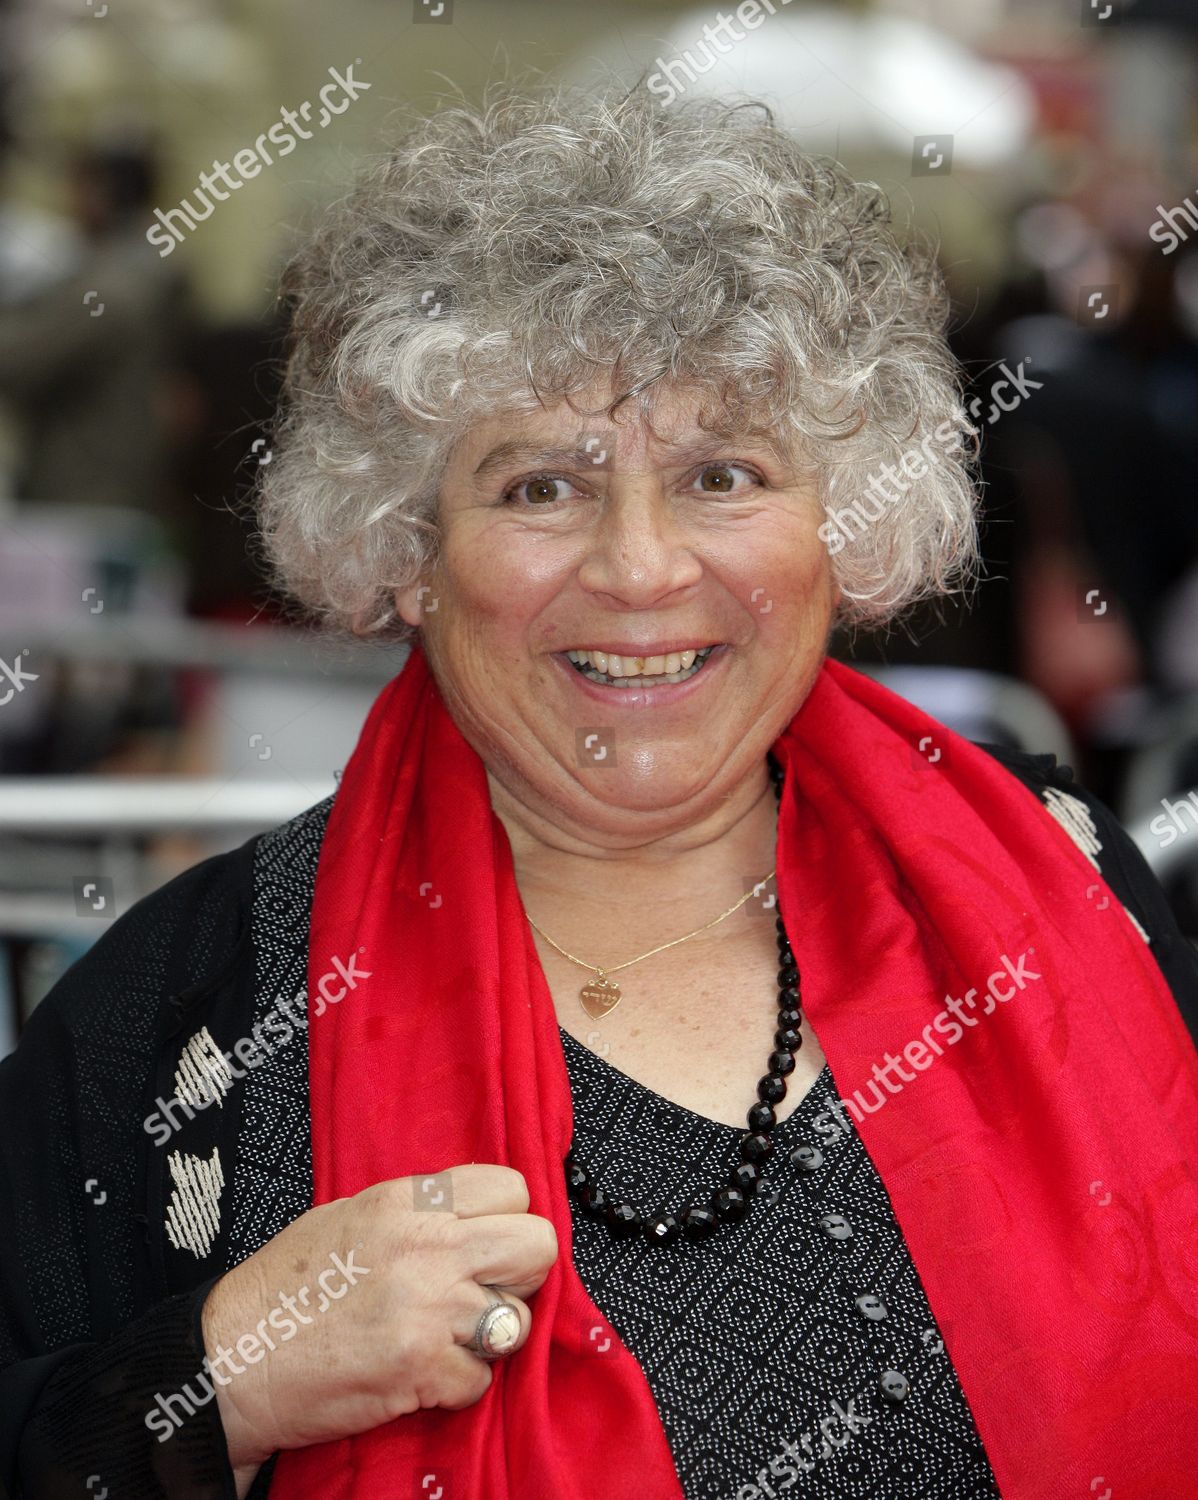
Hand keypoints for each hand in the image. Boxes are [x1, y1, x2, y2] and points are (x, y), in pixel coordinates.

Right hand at [200, 1164, 556, 1483]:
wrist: (234, 1360)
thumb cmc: (282, 1291)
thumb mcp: (350, 1216)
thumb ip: (418, 1211)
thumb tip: (472, 1218)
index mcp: (408, 1202)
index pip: (512, 1189)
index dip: (508, 1219)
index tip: (492, 1240)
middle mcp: (427, 1246)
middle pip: (537, 1245)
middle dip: (520, 1273)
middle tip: (488, 1290)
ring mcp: (429, 1307)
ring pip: (519, 1318)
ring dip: (491, 1336)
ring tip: (448, 1337)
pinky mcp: (422, 1367)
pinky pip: (481, 1378)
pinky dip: (457, 1385)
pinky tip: (422, 1374)